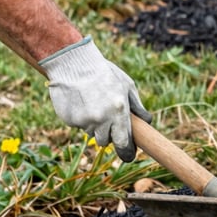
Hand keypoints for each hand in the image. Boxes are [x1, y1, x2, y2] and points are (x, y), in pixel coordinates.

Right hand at [38, 37, 151, 161]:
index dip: (127, 152)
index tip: (129, 155)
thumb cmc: (104, 72)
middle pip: (105, 141)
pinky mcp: (69, 119)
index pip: (124, 144)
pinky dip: (80, 118)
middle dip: (108, 134)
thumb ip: (137, 107)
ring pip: (91, 134)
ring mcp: (83, 120)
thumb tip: (147, 122)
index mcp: (118, 112)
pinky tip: (80, 101)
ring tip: (92, 104)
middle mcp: (101, 119)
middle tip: (107, 118)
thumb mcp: (127, 86)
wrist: (72, 62)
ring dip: (94, 126)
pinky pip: (78, 125)